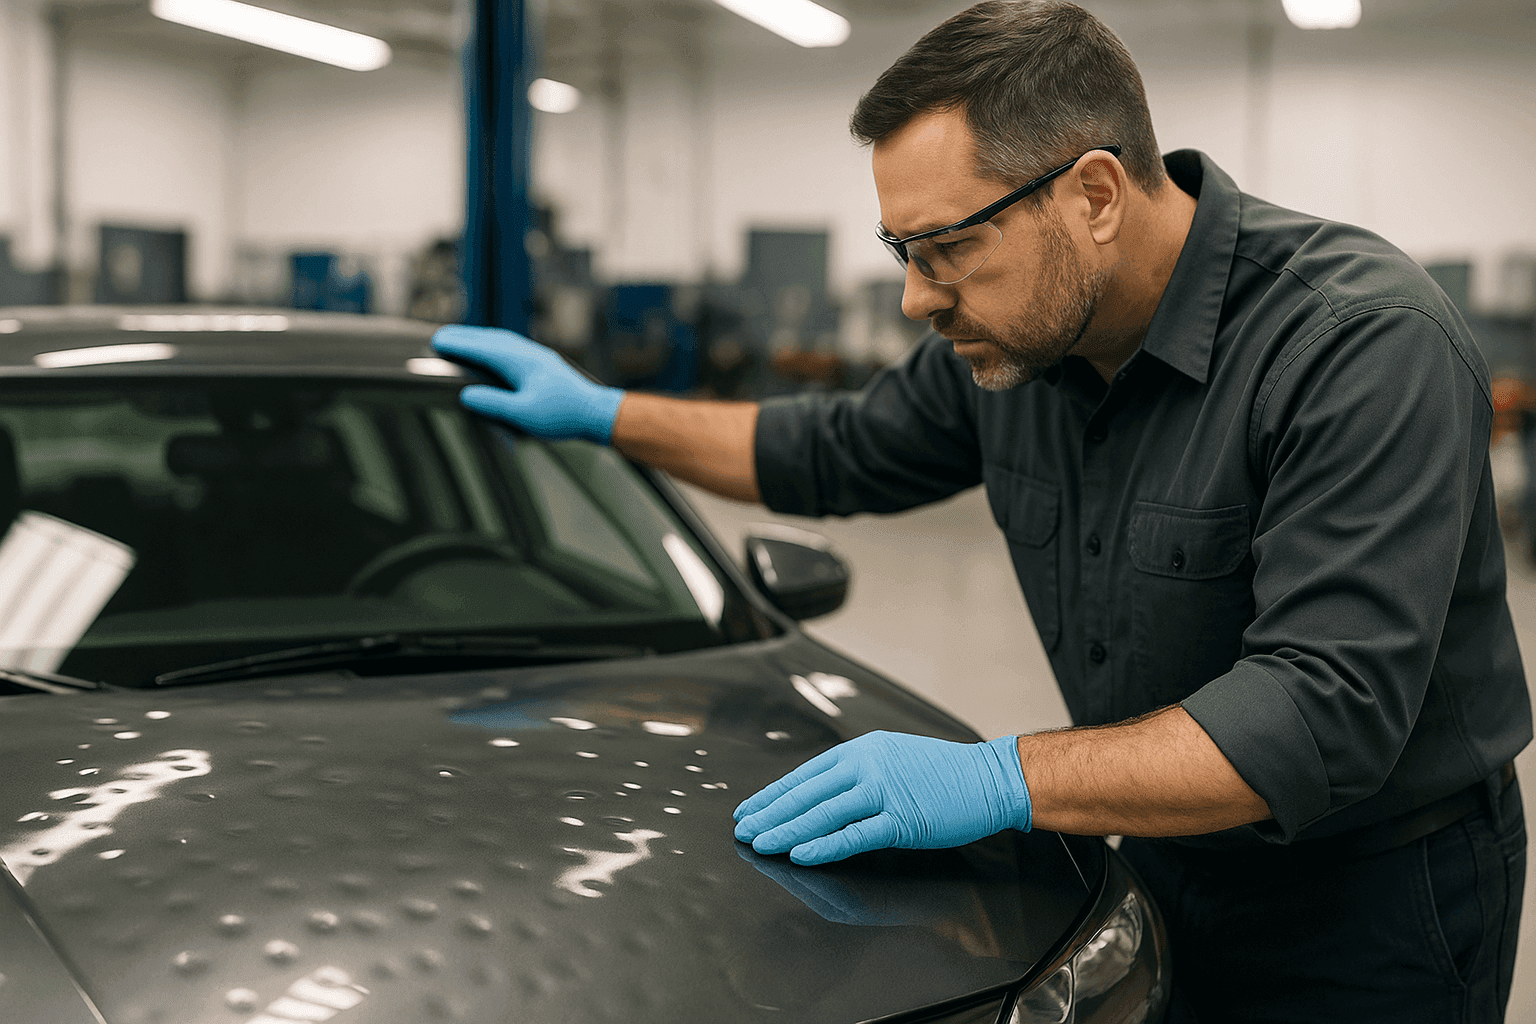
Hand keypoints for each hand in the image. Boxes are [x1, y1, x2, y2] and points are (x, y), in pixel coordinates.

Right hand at [432, 325, 623, 443]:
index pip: (482, 349)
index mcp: (521, 362)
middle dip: (465, 337)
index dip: (459, 344)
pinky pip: (513, 349)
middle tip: (441, 337)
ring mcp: (538, 357)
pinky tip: (493, 355)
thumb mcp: (524, 415)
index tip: (437, 341)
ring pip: (502, 341)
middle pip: (490, 339)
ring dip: (480, 339)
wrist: (596, 413)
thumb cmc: (564, 416)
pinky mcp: (544, 365)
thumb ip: (493, 404)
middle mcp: (529, 354)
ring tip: (462, 342)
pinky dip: (495, 347)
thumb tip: (467, 396)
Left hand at [733, 731, 1030, 865]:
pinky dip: (824, 845)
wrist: (988, 779)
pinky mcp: (901, 819)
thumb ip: (857, 772)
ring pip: (823, 813)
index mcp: (862, 750)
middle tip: (743, 830)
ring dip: (787, 830)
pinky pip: (854, 834)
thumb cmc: (943, 773)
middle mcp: (867, 765)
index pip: (805, 774)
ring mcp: (884, 791)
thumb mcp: (892, 757)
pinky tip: (800, 854)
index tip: (749, 808)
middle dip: (770, 814)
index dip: (773, 793)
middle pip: (807, 794)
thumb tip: (820, 792)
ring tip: (761, 843)